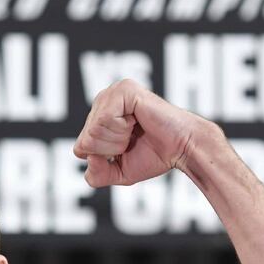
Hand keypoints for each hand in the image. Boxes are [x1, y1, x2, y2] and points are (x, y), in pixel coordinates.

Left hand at [73, 79, 212, 187]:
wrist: (183, 148)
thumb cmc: (153, 156)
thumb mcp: (116, 173)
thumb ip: (95, 174)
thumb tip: (85, 153)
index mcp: (98, 116)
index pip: (80, 147)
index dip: (103, 158)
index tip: (126, 149)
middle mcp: (103, 100)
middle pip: (85, 140)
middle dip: (110, 149)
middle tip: (133, 139)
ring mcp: (113, 92)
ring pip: (93, 131)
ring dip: (117, 139)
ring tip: (136, 130)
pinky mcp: (124, 89)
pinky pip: (103, 120)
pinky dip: (121, 129)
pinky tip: (137, 121)